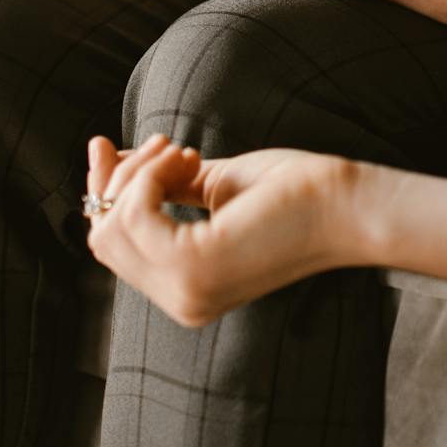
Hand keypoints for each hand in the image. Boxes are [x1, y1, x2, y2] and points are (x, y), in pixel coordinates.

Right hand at [83, 133, 353, 327]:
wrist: (344, 202)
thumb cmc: (292, 193)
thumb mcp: (214, 185)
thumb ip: (164, 185)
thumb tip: (110, 160)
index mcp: (186, 290)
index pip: (112, 248)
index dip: (102, 194)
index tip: (102, 144)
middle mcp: (182, 303)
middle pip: (103, 238)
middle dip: (121, 180)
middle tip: (165, 143)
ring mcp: (186, 292)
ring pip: (113, 226)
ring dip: (141, 173)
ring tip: (184, 151)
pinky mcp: (195, 267)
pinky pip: (136, 216)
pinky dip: (152, 176)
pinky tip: (189, 158)